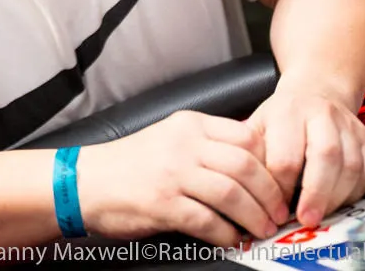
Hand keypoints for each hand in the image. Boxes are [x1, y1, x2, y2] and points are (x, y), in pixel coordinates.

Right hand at [77, 111, 290, 246]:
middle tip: (279, 212)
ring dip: (254, 217)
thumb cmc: (129, 164)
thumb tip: (252, 163)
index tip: (279, 182)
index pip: (248, 135)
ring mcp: (173, 173)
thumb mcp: (169, 138)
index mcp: (190, 124)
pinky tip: (231, 239)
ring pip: (232, 193)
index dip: (271, 162)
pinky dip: (227, 234)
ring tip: (262, 229)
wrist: (84, 181)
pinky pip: (208, 221)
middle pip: (246, 165)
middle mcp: (183, 144)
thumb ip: (206, 143)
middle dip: (271, 194)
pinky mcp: (162, 204)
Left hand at [245, 77, 364, 228]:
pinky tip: (338, 203)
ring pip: (351, 165)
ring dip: (336, 197)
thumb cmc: (281, 117)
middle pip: (325, 156)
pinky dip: (354, 193)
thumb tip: (250, 195)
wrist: (316, 91)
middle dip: (316, 194)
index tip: (276, 209)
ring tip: (321, 214)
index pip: (286, 156)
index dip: (281, 188)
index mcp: (287, 112)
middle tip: (306, 220)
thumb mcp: (257, 127)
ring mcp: (348, 125)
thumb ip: (254, 157)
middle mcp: (322, 114)